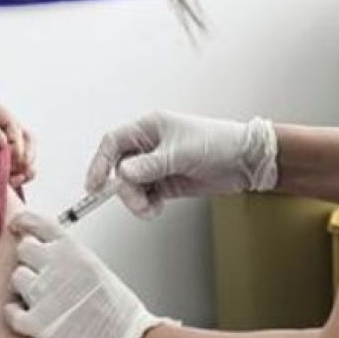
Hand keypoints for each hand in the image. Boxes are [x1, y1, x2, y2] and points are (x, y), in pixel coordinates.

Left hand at [0, 90, 36, 186]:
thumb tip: (4, 142)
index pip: (14, 126)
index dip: (18, 145)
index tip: (13, 162)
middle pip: (23, 139)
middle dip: (25, 157)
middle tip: (19, 174)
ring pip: (18, 152)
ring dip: (22, 167)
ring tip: (14, 181)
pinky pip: (3, 163)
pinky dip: (10, 173)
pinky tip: (6, 183)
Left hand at [5, 212, 160, 337]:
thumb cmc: (118, 309)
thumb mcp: (95, 267)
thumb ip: (69, 255)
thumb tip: (49, 250)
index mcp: (72, 249)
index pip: (35, 222)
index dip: (22, 223)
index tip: (17, 227)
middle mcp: (55, 266)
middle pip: (23, 249)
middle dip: (29, 261)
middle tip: (42, 276)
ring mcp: (44, 294)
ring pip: (16, 279)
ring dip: (25, 289)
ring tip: (44, 301)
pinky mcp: (36, 323)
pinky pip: (10, 312)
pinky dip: (17, 316)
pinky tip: (32, 319)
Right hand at [86, 111, 277, 217]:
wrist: (244, 161)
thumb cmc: (217, 143)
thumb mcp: (181, 153)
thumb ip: (150, 165)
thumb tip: (123, 173)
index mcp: (149, 128)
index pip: (113, 144)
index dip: (99, 164)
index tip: (94, 186)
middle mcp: (149, 146)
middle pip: (120, 170)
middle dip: (126, 190)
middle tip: (138, 203)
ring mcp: (157, 166)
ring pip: (132, 187)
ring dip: (137, 201)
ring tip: (151, 209)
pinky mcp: (166, 183)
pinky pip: (146, 196)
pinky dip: (147, 206)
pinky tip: (157, 208)